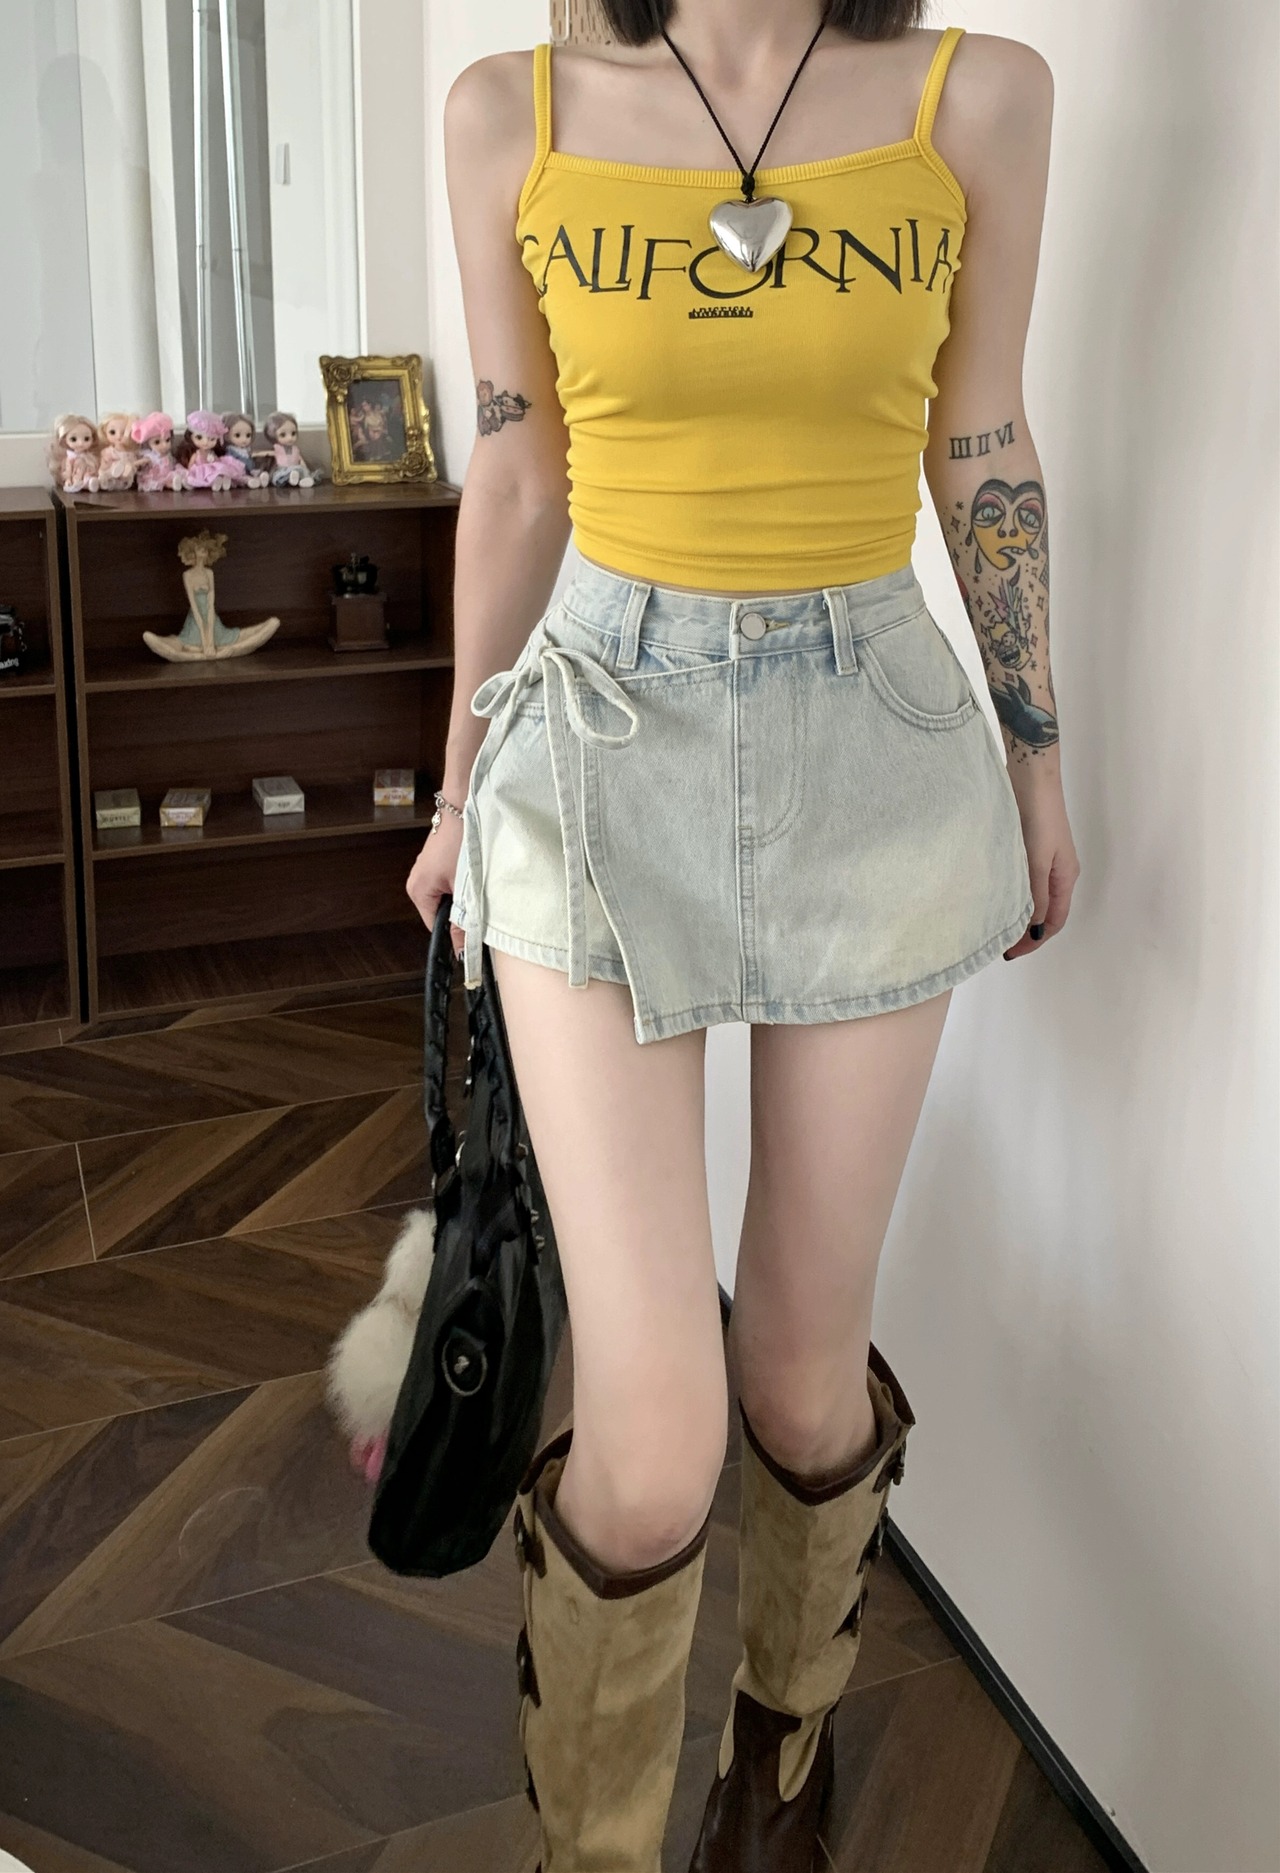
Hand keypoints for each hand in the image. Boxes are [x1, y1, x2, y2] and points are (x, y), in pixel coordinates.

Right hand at [405, 816, 466, 960]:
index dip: (454, 935)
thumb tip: (462, 949)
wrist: (463, 806)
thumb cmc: (461, 841)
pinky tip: (475, 878)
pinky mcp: (438, 864)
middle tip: (481, 908)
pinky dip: (463, 886)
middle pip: (441, 914)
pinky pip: (449, 885)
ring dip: (464, 899)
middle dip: (461, 915)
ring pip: (448, 899)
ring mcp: (427, 872)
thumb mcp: (464, 886)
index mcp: (418, 891)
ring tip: (479, 889)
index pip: (435, 928)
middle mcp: (418, 883)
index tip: (474, 939)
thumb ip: (463, 919)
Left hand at [1004, 773, 1079, 960]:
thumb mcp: (1037, 861)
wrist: (1031, 776)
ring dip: (1020, 914)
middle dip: (1027, 931)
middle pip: (1047, 912)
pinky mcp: (1031, 847)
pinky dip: (1014, 895)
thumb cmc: (1038, 817)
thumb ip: (1036, 895)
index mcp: (1065, 877)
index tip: (1011, 952)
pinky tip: (997, 898)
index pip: (1054, 921)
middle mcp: (1059, 872)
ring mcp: (1046, 860)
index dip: (1035, 940)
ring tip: (997, 926)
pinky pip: (1025, 882)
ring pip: (1035, 897)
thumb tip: (1036, 929)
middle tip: (1000, 945)